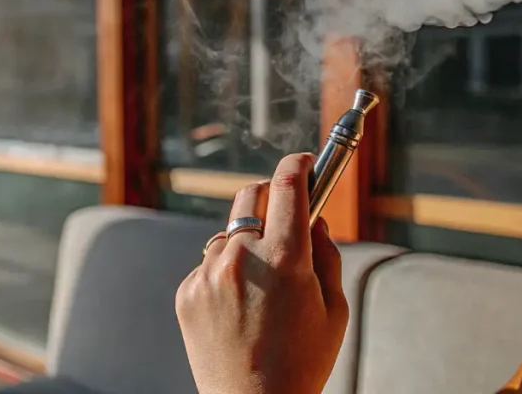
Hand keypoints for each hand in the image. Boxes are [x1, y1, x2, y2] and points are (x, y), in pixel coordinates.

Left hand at [175, 153, 348, 393]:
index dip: (298, 165)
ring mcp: (208, 274)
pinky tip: (238, 307)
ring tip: (262, 284)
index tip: (303, 161)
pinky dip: (225, 273)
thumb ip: (325, 253)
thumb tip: (313, 218)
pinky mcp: (187, 292)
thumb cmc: (303, 361)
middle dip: (269, 193)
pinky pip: (208, 265)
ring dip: (246, 242)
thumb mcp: (334, 308)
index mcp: (285, 259)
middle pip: (250, 196)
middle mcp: (241, 258)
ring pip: (228, 234)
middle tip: (282, 209)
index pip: (288, 186)